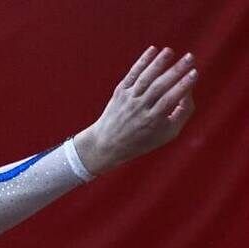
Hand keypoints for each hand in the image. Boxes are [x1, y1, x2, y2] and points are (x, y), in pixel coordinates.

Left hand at [74, 46, 196, 175]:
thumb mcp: (167, 133)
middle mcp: (139, 108)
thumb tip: (190, 90)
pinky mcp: (119, 92)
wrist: (106, 144)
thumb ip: (182, 113)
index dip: (182, 86)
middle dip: (175, 71)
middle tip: (190, 57)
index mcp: (152, 120)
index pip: (169, 100)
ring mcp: (128, 99)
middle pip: (158, 87)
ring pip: (144, 78)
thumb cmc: (143, 139)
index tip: (194, 73)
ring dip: (158, 63)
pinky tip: (153, 49)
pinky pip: (132, 74)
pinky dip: (141, 62)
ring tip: (170, 51)